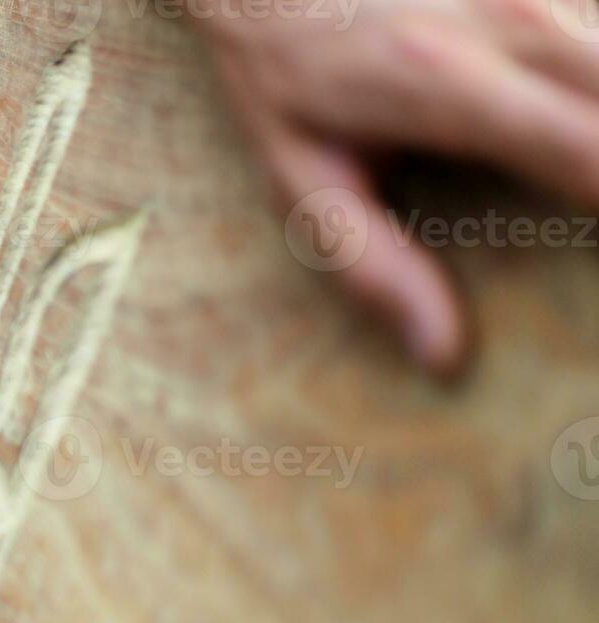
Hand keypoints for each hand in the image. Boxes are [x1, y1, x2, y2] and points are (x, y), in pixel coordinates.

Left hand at [192, 0, 598, 374]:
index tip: (598, 250)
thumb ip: (373, 268)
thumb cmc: (285, 73)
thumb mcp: (301, 180)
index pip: (593, 155)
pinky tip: (582, 102)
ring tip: (582, 168)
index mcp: (446, 86)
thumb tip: (443, 357)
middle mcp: (511, 18)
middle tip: (590, 204)